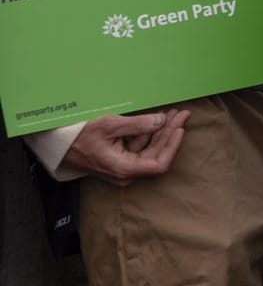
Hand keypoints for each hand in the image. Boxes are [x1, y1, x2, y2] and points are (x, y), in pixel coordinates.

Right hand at [63, 110, 189, 184]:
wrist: (58, 144)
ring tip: (172, 113)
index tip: (180, 128)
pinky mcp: (121, 159)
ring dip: (162, 131)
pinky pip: (141, 147)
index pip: (159, 164)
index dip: (173, 146)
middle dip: (170, 133)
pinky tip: (157, 119)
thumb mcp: (109, 126)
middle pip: (157, 154)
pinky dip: (150, 133)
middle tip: (181, 113)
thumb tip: (160, 121)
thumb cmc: (80, 136)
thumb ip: (138, 125)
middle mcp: (126, 172)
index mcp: (124, 169)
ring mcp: (124, 167)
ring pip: (150, 149)